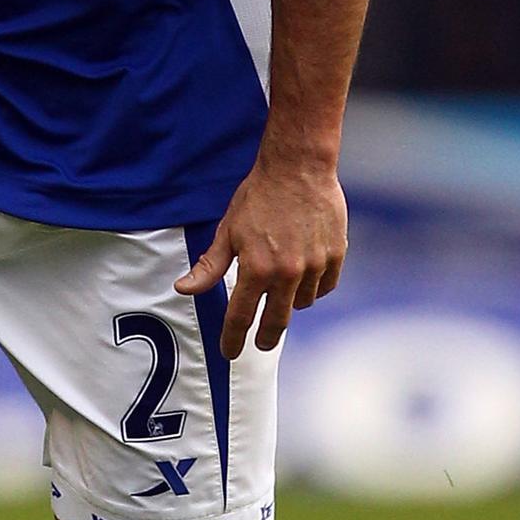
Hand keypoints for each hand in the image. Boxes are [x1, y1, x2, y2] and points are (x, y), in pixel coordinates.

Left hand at [175, 148, 347, 358]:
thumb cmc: (259, 196)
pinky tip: (305, 277)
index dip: (232, 339)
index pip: (240, 318)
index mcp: (256, 269)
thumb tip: (183, 289)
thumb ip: (209, 266)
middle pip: (276, 323)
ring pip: (302, 303)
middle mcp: (287, 273)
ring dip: (290, 303)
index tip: (229, 352)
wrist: (299, 167)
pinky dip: (314, 287)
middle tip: (260, 344)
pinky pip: (325, 287)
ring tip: (282, 289)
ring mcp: (315, 266)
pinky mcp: (336, 256)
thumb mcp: (228, 231)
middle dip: (265, 338)